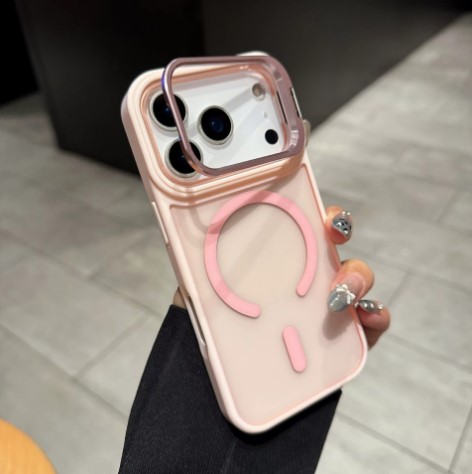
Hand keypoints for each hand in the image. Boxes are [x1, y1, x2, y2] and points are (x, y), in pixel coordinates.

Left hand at [173, 206, 389, 348]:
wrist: (222, 391)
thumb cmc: (213, 335)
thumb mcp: (198, 297)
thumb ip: (197, 272)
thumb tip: (185, 241)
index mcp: (275, 260)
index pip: (301, 224)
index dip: (314, 211)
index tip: (320, 213)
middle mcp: (303, 276)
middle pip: (333, 242)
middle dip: (339, 231)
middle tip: (331, 237)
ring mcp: (326, 304)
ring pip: (356, 278)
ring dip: (357, 276)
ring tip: (339, 294)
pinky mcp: (344, 336)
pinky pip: (370, 322)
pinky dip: (376, 316)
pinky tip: (368, 317)